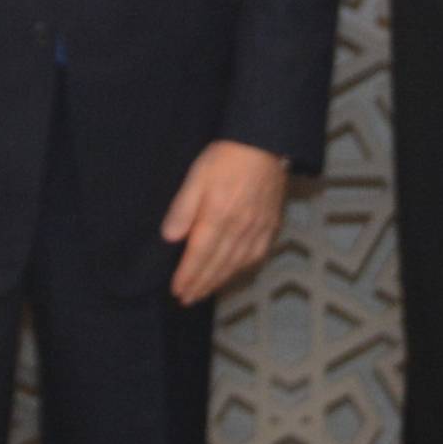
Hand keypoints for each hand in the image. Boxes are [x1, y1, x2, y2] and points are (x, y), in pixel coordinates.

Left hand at [161, 140, 288, 303]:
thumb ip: (183, 209)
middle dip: (201, 285)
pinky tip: (234, 273)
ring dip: (219, 282)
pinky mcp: (271, 225)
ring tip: (205, 292)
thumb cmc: (225, 158)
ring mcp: (258, 229)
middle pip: (217, 265)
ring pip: (237, 264)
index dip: (187, 276)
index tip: (177, 291)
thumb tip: (171, 238)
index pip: (199, 256)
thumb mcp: (196, 177)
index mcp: (217, 218)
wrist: (265, 143)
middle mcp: (239, 229)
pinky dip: (242, 269)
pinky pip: (256, 256)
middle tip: (187, 299)